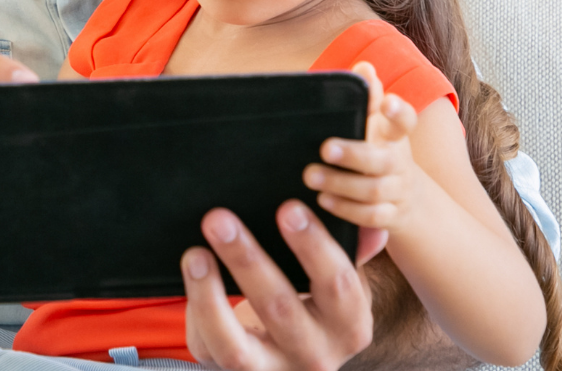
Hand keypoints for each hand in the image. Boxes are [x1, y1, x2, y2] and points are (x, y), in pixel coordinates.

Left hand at [181, 203, 374, 370]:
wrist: (296, 355)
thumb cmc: (318, 303)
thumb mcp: (341, 281)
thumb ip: (354, 249)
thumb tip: (372, 223)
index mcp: (350, 326)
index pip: (338, 285)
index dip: (314, 246)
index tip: (288, 207)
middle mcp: (315, 355)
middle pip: (281, 309)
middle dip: (248, 260)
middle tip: (219, 219)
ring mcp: (272, 370)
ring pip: (237, 346)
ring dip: (211, 297)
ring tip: (195, 254)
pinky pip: (210, 348)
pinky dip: (196, 312)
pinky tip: (190, 274)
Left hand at [303, 61, 422, 240]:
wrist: (407, 199)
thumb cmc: (379, 152)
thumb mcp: (376, 126)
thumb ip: (367, 100)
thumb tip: (363, 67)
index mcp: (395, 138)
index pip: (405, 121)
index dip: (399, 112)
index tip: (387, 102)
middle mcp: (400, 163)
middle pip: (384, 160)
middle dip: (354, 154)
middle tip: (325, 148)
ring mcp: (397, 191)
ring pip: (375, 190)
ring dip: (342, 184)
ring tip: (311, 176)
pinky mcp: (390, 216)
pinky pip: (372, 216)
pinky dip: (347, 210)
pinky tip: (323, 201)